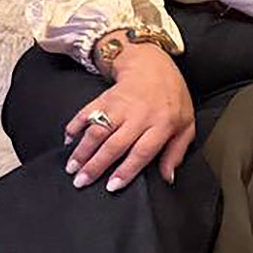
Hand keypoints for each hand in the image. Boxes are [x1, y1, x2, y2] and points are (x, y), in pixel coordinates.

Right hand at [64, 43, 194, 191]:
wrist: (154, 66)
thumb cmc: (172, 99)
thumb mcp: (185, 124)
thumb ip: (176, 152)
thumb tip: (168, 178)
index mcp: (163, 124)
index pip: (142, 152)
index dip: (126, 171)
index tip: (111, 186)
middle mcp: (140, 116)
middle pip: (115, 144)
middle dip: (96, 165)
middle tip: (81, 182)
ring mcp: (120, 106)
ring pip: (98, 131)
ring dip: (81, 150)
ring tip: (71, 168)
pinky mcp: (104, 98)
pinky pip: (86, 113)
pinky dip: (74, 126)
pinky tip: (67, 140)